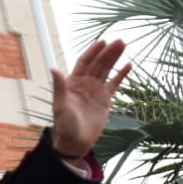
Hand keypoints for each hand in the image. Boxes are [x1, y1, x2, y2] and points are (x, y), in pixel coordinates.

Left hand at [50, 40, 129, 157]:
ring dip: (115, 58)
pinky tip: (129, 65)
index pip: (84, 62)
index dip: (93, 51)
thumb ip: (59, 87)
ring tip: (124, 45)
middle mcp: (85, 83)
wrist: (75, 142)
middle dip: (108, 52)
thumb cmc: (64, 125)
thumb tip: (53, 69)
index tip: (103, 41)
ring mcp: (95, 91)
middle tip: (120, 41)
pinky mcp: (105, 100)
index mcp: (73, 82)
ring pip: (107, 70)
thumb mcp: (60, 105)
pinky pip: (115, 84)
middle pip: (98, 63)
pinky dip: (121, 74)